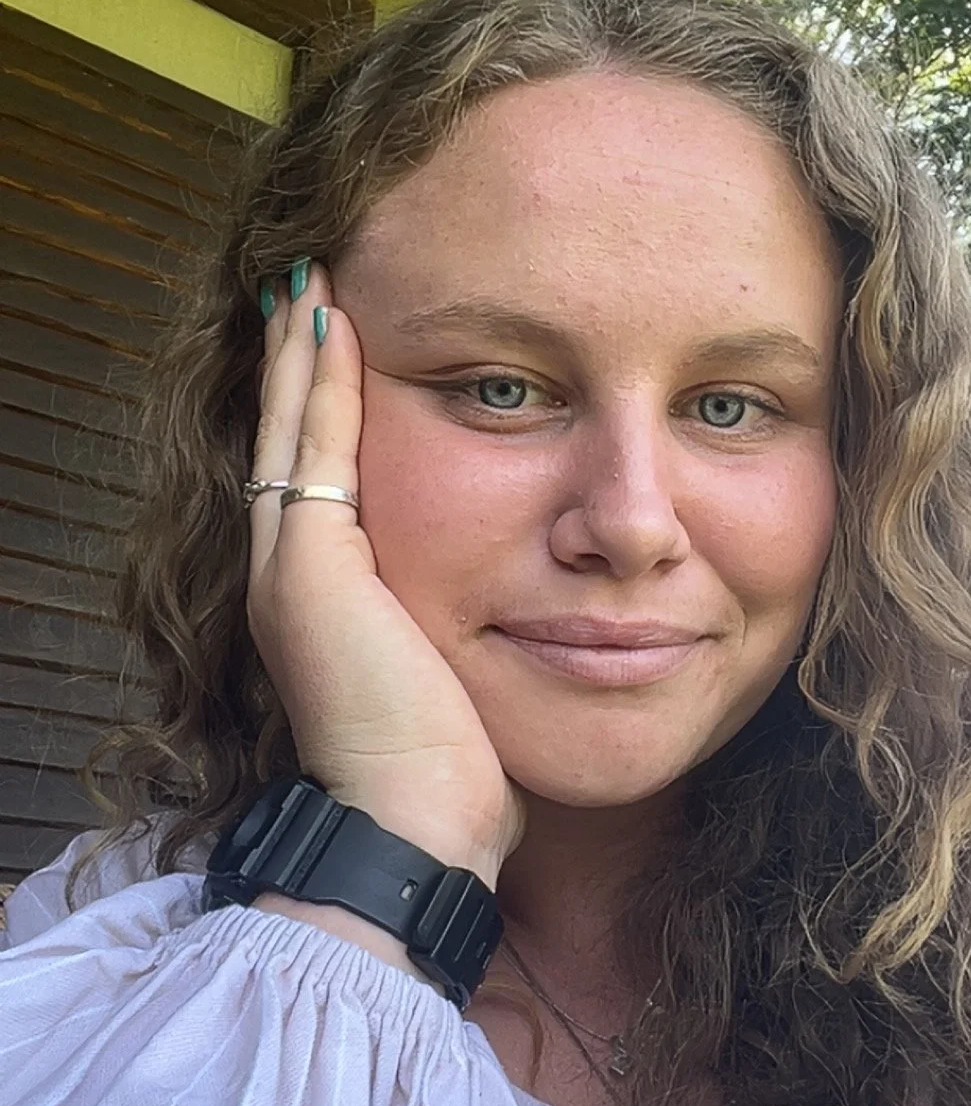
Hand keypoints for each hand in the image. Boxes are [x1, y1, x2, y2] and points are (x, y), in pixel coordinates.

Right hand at [245, 265, 524, 886]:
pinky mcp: (305, 567)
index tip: (347, 341)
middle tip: (314, 284)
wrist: (418, 825)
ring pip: (288, 427)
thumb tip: (547, 610)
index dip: (327, 406)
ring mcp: (288, 565)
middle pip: (289, 435)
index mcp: (326, 595)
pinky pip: (311, 446)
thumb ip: (476, 628)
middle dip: (301, 361)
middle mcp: (290, 571)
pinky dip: (319, 380)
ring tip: (314, 280)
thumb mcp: (467, 676)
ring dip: (302, 351)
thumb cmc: (459, 770)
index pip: (321, 472)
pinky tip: (331, 320)